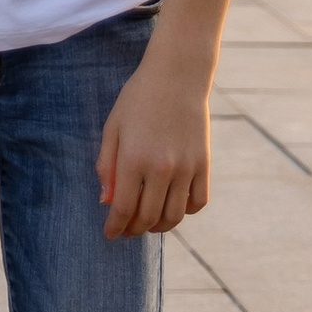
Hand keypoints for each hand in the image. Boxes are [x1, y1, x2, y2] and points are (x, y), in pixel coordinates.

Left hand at [96, 57, 210, 238]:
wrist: (177, 76)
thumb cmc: (138, 99)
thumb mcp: (113, 128)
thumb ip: (107, 166)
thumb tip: (106, 202)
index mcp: (134, 159)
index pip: (124, 208)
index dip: (115, 227)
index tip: (110, 234)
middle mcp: (162, 168)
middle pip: (148, 217)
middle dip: (134, 230)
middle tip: (126, 231)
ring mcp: (187, 168)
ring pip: (175, 216)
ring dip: (159, 226)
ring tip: (147, 224)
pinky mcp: (204, 164)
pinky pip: (198, 202)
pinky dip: (185, 212)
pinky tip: (172, 207)